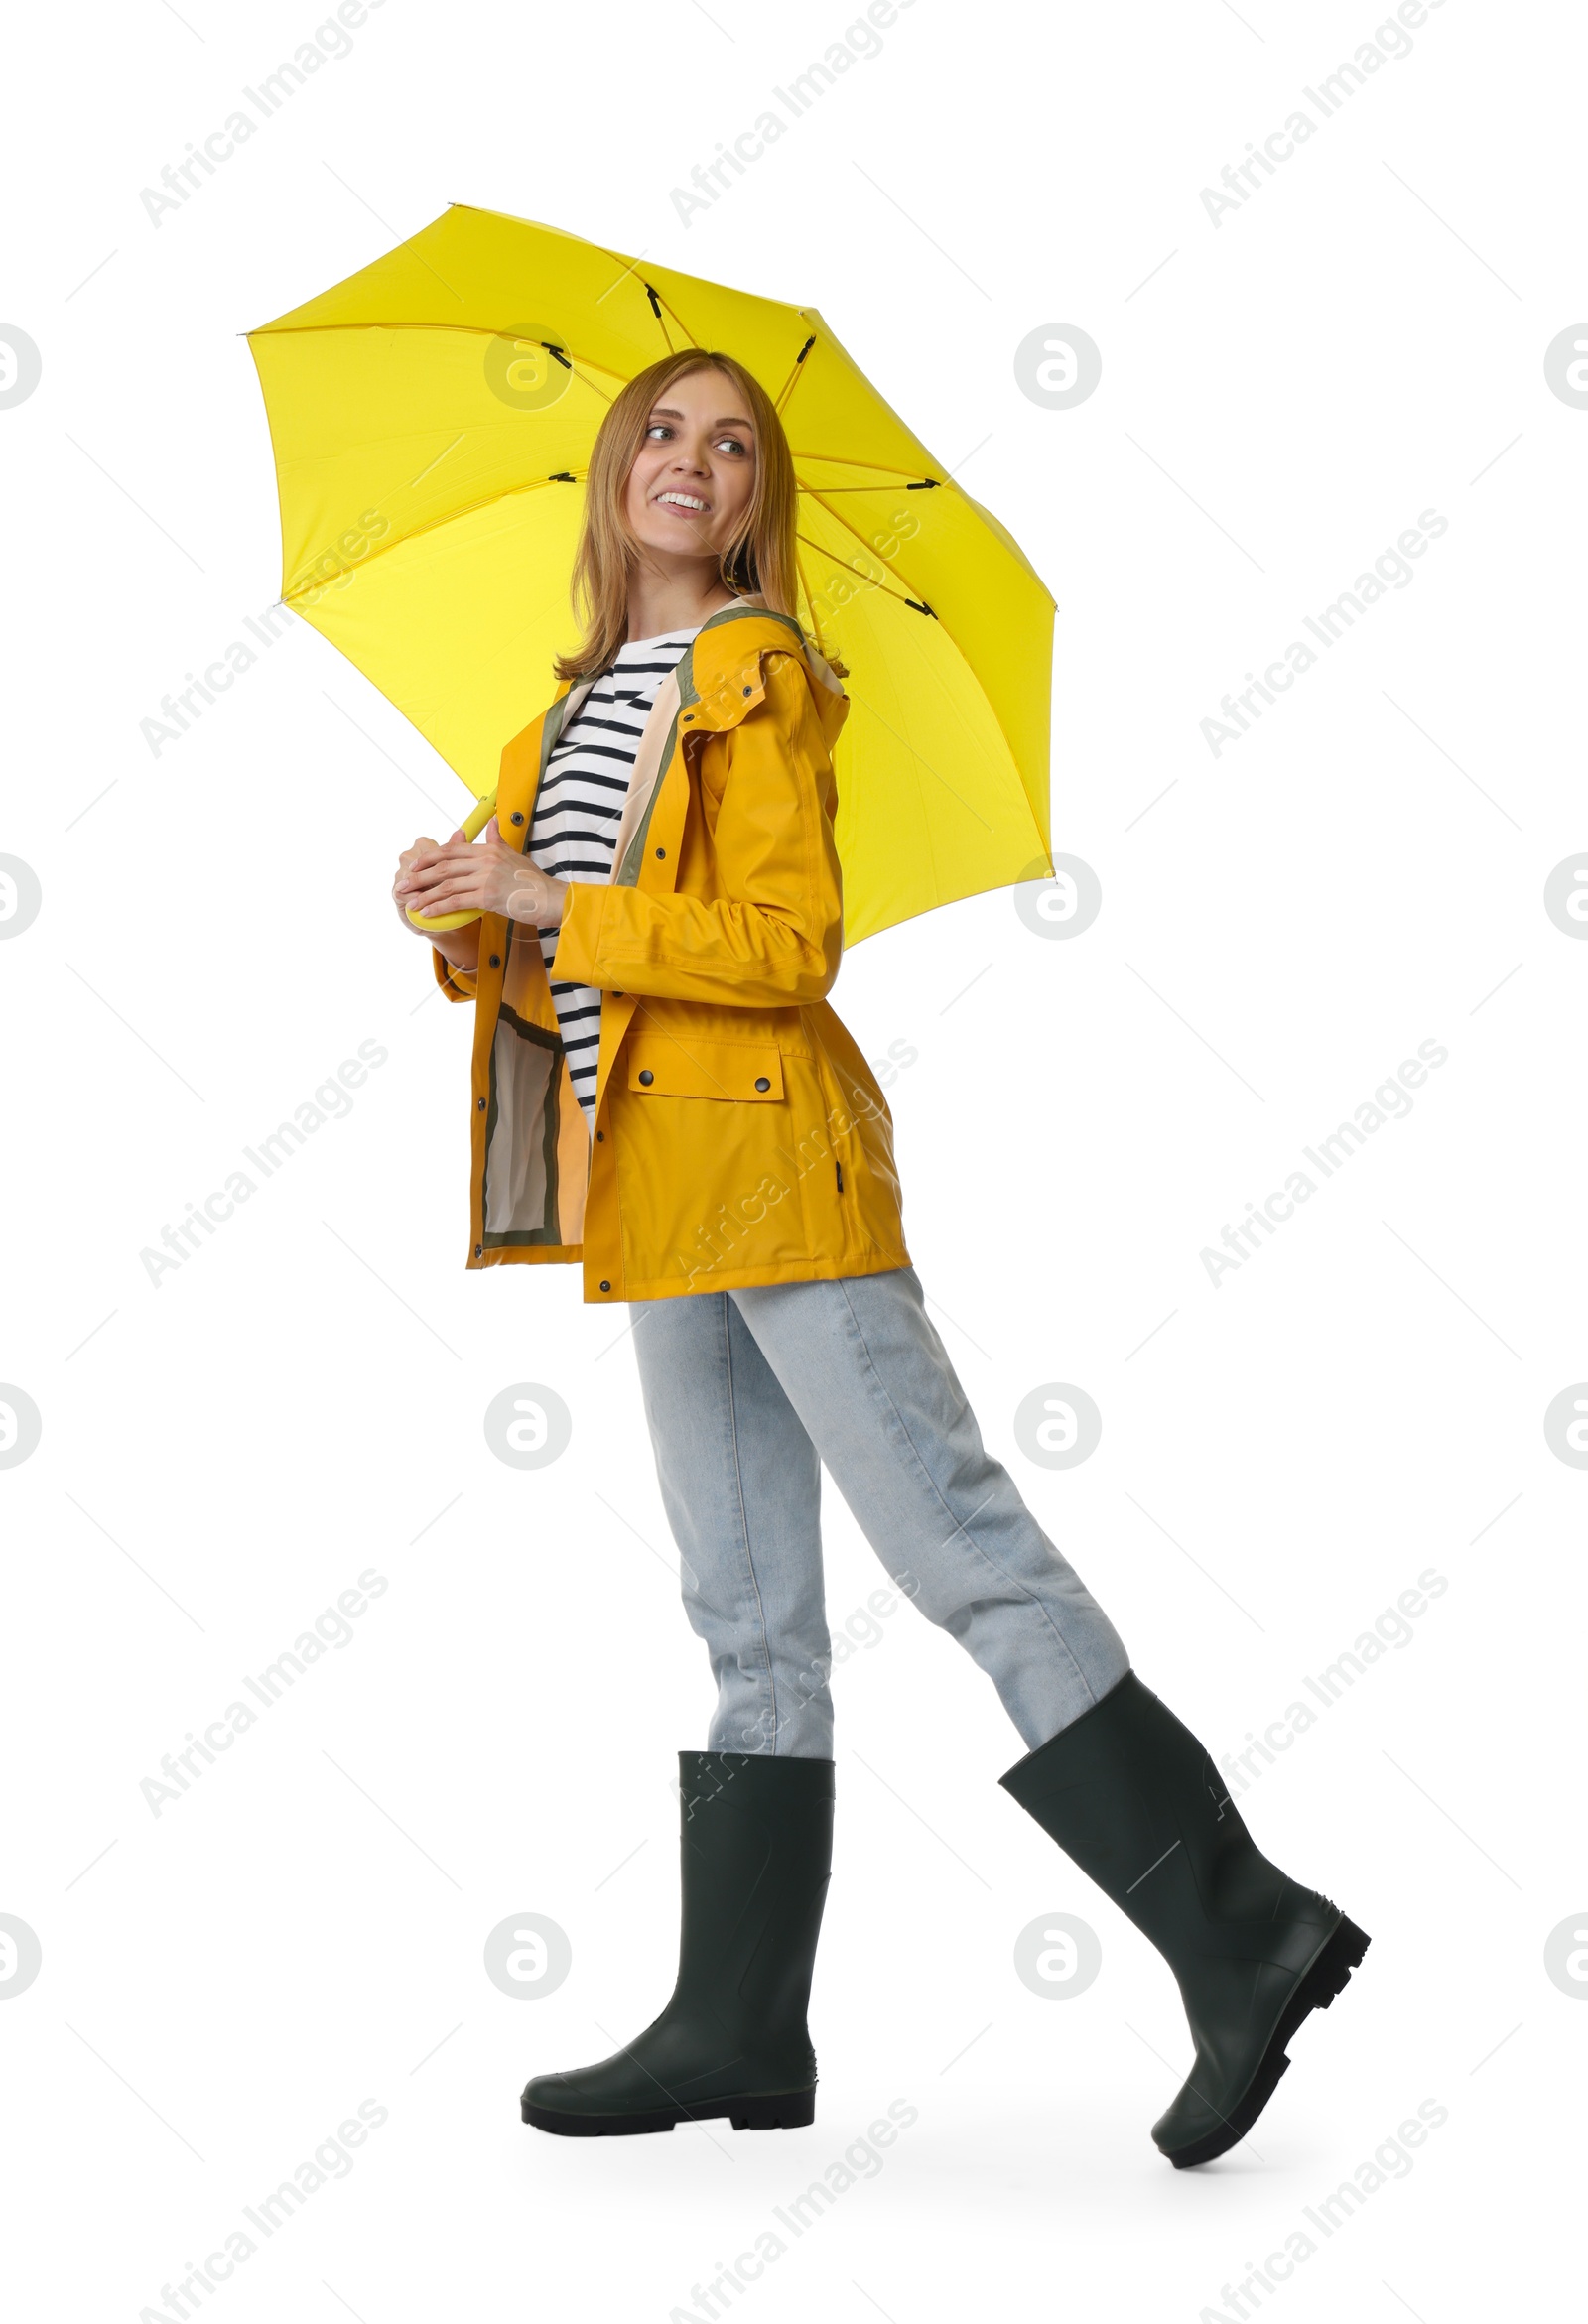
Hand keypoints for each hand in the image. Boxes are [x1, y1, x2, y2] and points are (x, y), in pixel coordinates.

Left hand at [393, 819, 570, 927]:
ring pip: (445, 884)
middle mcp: (484, 860)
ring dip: (424, 895)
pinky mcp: (487, 896)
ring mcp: (485, 877)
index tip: (414, 866)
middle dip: (419, 877)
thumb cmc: (533, 881)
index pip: (451, 850)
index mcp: (487, 849)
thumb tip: (493, 821)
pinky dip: (438, 907)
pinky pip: (455, 901)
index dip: (429, 858)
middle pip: (442, 866)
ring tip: (409, 903)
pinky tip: (426, 914)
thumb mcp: (514, 854)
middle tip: (402, 885)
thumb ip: (497, 839)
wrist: (549, 899)